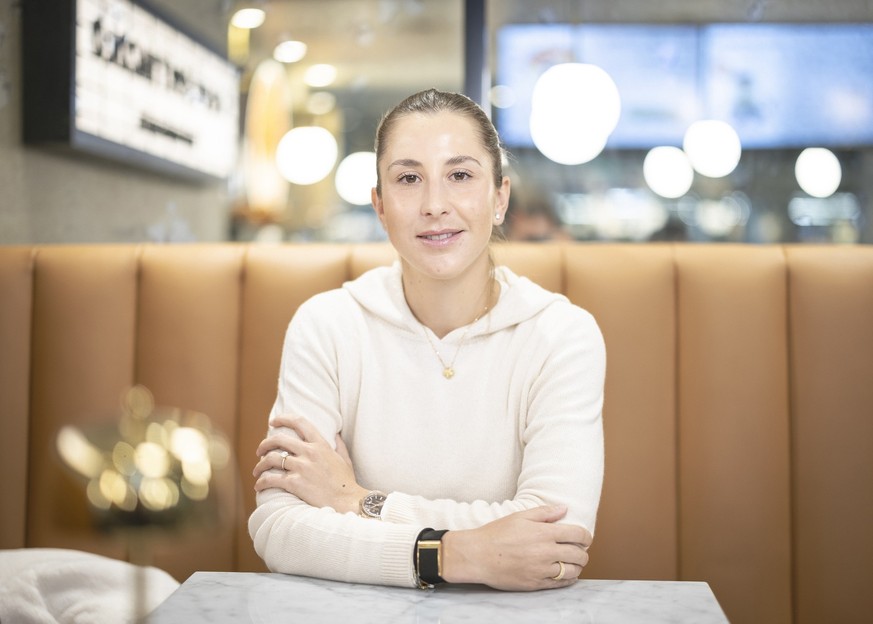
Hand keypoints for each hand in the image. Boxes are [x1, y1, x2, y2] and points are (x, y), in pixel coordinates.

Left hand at [253, 414, 367, 513]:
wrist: (347, 502)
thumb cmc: (346, 483)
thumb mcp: (345, 459)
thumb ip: (339, 445)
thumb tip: (336, 433)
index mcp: (321, 444)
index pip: (300, 422)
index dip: (283, 419)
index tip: (273, 422)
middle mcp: (310, 452)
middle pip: (279, 439)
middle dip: (265, 444)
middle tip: (259, 451)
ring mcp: (302, 468)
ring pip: (271, 459)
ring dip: (260, 465)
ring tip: (257, 471)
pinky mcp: (295, 483)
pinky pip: (271, 479)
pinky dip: (262, 482)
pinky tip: (259, 486)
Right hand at [441, 505, 590, 590]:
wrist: (478, 555)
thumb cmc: (497, 534)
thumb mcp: (520, 516)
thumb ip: (545, 512)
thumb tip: (564, 508)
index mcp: (544, 533)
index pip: (578, 535)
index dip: (586, 536)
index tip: (585, 538)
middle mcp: (546, 552)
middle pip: (579, 554)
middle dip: (583, 552)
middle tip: (579, 550)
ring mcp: (541, 570)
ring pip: (572, 571)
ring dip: (577, 567)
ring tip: (573, 563)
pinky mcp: (535, 584)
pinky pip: (560, 584)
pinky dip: (568, 579)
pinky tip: (566, 575)